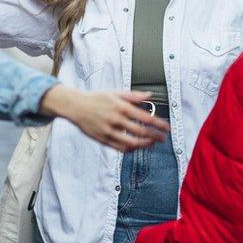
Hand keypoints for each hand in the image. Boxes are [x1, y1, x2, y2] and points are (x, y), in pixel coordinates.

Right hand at [40, 87, 169, 151]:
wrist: (76, 106)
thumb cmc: (96, 98)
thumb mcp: (115, 93)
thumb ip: (134, 96)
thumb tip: (149, 95)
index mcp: (121, 107)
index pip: (145, 118)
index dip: (158, 124)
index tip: (166, 128)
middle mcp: (116, 120)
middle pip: (141, 132)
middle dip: (155, 136)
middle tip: (163, 138)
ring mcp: (109, 131)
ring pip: (132, 143)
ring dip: (145, 144)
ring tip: (152, 143)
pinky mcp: (103, 139)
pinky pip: (120, 148)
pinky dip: (131, 149)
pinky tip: (137, 146)